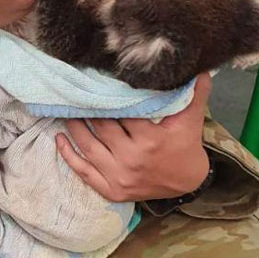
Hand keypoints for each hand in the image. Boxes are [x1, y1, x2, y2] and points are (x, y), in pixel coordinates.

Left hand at [56, 73, 211, 201]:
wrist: (188, 184)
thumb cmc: (186, 147)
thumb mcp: (191, 119)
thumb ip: (194, 93)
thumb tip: (199, 66)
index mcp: (150, 140)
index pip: (122, 114)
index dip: (107, 97)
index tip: (95, 82)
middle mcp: (132, 159)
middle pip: (101, 128)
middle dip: (87, 109)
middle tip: (74, 92)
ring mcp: (119, 177)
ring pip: (89, 148)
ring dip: (74, 128)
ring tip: (66, 110)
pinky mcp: (111, 191)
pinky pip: (84, 172)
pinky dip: (69, 156)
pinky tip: (59, 139)